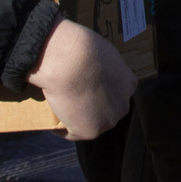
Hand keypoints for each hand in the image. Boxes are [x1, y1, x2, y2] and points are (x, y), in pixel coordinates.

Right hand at [25, 19, 135, 139]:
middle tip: (71, 100)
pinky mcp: (90, 130)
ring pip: (92, 123)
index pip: (115, 93)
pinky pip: (72, 133)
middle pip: (107, 110)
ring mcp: (108, 120)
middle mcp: (123, 104)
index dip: (100, 91)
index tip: (84, 88)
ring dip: (77, 119)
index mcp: (128, 83)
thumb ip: (99, 64)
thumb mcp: (99, 51)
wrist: (72, 60)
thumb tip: (85, 65)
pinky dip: (61, 129)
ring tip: (60, 111)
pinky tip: (52, 122)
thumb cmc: (82, 48)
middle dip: (93, 108)